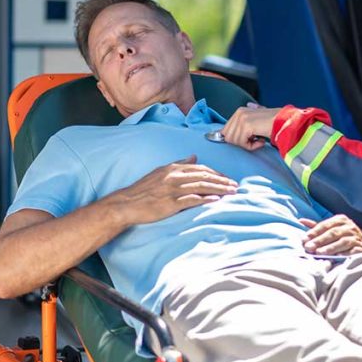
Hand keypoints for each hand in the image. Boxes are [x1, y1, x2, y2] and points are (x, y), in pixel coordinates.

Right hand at [107, 155, 237, 225]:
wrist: (126, 204)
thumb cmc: (144, 189)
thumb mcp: (161, 172)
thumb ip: (179, 164)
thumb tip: (194, 157)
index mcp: (173, 168)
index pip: (201, 169)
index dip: (216, 173)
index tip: (228, 179)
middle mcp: (174, 177)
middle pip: (204, 177)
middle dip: (222, 181)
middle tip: (235, 186)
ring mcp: (172, 190)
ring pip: (201, 187)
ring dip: (219, 189)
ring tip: (231, 192)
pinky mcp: (170, 203)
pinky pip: (191, 200)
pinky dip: (205, 199)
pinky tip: (216, 200)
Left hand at [222, 103, 279, 150]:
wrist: (286, 122)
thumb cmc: (274, 125)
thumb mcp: (256, 123)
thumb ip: (243, 126)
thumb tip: (224, 134)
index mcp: (240, 111)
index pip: (225, 131)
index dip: (235, 140)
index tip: (248, 141)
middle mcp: (239, 113)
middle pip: (227, 137)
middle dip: (241, 143)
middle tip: (255, 141)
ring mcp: (242, 118)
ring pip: (234, 141)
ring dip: (248, 145)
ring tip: (259, 140)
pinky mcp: (246, 126)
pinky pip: (242, 143)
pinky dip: (252, 146)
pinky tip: (261, 141)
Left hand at [301, 215, 361, 255]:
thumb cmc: (342, 236)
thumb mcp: (330, 228)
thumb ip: (316, 226)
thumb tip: (300, 220)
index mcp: (340, 220)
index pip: (325, 225)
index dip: (314, 232)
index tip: (304, 239)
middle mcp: (349, 227)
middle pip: (333, 233)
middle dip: (320, 240)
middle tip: (309, 248)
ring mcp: (357, 237)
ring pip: (343, 241)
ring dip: (330, 248)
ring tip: (319, 253)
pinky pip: (353, 250)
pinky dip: (345, 253)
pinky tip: (337, 257)